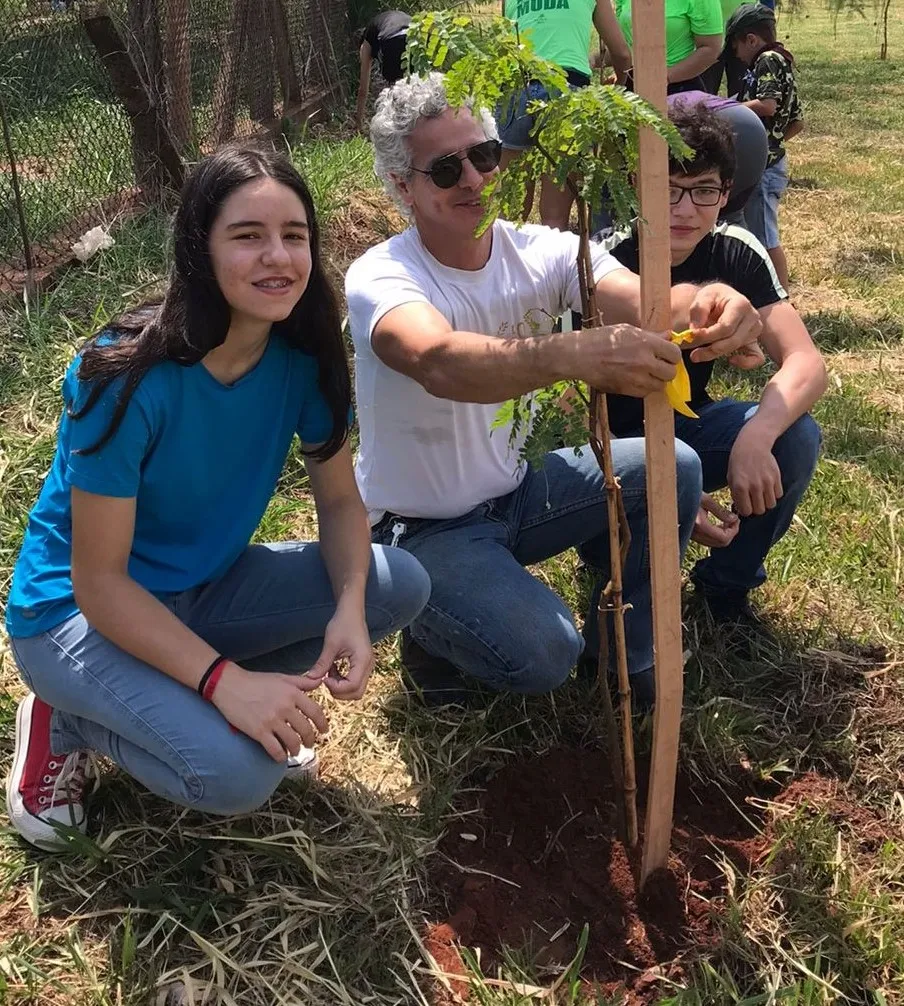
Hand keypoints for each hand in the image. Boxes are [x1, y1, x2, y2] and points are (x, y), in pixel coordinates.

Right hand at [211, 662, 328, 762]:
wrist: (229, 685)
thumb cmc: (256, 680)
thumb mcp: (282, 677)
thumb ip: (302, 681)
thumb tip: (319, 682)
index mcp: (293, 693)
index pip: (315, 712)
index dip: (322, 724)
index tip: (324, 730)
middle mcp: (285, 707)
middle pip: (306, 730)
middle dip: (310, 740)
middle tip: (309, 744)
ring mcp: (272, 720)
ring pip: (293, 742)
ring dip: (296, 750)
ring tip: (295, 751)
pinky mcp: (259, 731)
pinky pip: (276, 750)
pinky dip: (281, 756)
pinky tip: (281, 757)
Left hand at [307, 606, 374, 701]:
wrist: (351, 612)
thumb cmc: (342, 624)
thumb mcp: (330, 644)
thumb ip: (322, 663)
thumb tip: (310, 679)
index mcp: (363, 660)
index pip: (352, 686)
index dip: (336, 688)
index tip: (323, 679)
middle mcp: (369, 665)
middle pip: (357, 693)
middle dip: (339, 691)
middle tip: (325, 680)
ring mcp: (367, 666)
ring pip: (356, 689)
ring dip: (340, 687)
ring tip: (328, 673)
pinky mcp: (363, 665)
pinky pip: (354, 681)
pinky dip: (342, 681)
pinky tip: (333, 669)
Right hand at [576, 325, 680, 396]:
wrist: (580, 356)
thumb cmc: (601, 339)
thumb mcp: (627, 330)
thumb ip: (651, 336)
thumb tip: (669, 336)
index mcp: (646, 343)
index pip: (674, 354)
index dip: (672, 355)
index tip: (667, 355)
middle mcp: (644, 362)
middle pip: (670, 373)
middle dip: (667, 369)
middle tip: (658, 366)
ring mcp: (635, 378)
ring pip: (659, 386)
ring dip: (656, 381)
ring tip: (646, 373)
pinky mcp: (627, 390)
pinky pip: (645, 393)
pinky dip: (644, 388)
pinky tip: (635, 379)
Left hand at [686, 284, 764, 367]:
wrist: (720, 301)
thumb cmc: (713, 299)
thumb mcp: (703, 296)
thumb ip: (698, 309)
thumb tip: (695, 328)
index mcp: (741, 304)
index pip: (725, 327)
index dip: (707, 335)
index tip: (691, 337)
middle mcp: (752, 317)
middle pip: (732, 340)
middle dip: (710, 349)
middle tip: (693, 354)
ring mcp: (755, 330)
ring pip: (736, 348)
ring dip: (715, 354)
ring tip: (697, 355)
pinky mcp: (754, 341)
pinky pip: (756, 357)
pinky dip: (745, 363)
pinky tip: (730, 360)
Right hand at [692, 493, 740, 547]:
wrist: (672, 498)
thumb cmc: (687, 495)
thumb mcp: (706, 500)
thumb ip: (721, 511)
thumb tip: (733, 519)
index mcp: (700, 525)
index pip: (723, 537)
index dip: (734, 530)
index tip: (736, 520)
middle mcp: (696, 534)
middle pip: (721, 543)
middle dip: (731, 533)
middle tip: (733, 521)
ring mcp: (693, 536)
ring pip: (715, 543)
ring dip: (724, 534)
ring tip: (726, 521)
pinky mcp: (692, 535)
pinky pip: (708, 540)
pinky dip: (717, 535)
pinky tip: (718, 524)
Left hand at [727, 427, 782, 515]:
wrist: (753, 444)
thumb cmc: (739, 463)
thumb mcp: (731, 478)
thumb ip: (736, 495)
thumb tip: (742, 510)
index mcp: (740, 487)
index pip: (746, 511)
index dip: (746, 510)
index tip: (745, 504)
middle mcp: (754, 486)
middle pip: (760, 510)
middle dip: (756, 507)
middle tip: (753, 500)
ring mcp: (767, 482)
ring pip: (771, 505)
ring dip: (766, 502)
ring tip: (761, 494)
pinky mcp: (777, 477)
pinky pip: (779, 495)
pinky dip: (774, 494)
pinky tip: (768, 487)